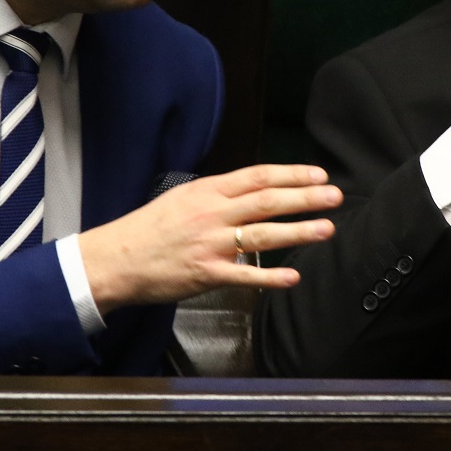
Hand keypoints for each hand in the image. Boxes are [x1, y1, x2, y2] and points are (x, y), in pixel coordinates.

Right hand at [77, 164, 340, 312]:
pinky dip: (270, 276)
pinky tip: (293, 276)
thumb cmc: (150, 228)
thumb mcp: (183, 198)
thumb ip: (219, 195)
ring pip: (262, 235)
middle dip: (305, 197)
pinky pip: (244, 275)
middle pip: (267, 201)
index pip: (257, 176)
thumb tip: (254, 191)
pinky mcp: (206, 274)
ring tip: (327, 228)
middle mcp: (212, 214)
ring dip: (298, 231)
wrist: (116, 259)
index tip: (318, 174)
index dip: (291, 174)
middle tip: (334, 196)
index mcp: (208, 192)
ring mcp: (210, 244)